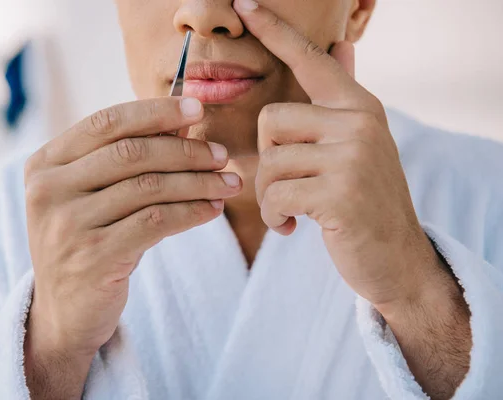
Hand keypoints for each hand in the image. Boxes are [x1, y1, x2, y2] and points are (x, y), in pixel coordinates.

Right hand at [23, 97, 241, 398]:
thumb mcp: (91, 196)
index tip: (196, 109)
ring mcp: (68, 225)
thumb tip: (183, 123)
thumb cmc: (87, 242)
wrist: (64, 311)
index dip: (156, 111)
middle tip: (222, 153)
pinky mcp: (94, 257)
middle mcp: (48, 190)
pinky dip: (192, 212)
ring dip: (198, 181)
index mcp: (45, 164)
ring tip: (229, 182)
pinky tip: (212, 209)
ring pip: (150, 187)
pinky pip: (157, 222)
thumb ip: (124, 160)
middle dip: (186, 150)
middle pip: (132, 152)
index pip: (107, 122)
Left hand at [234, 0, 440, 308]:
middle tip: (287, 186)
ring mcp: (352, 156)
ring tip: (291, 210)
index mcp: (359, 107)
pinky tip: (291, 227)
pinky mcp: (340, 193)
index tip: (243, 0)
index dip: (274, 30)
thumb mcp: (359, 145)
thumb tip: (341, 45)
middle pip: (271, 120)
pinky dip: (274, 216)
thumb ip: (342, 99)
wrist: (397, 258)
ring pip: (270, 161)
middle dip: (267, 160)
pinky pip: (276, 194)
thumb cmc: (364, 202)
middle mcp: (359, 122)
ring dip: (270, 195)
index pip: (311, 59)